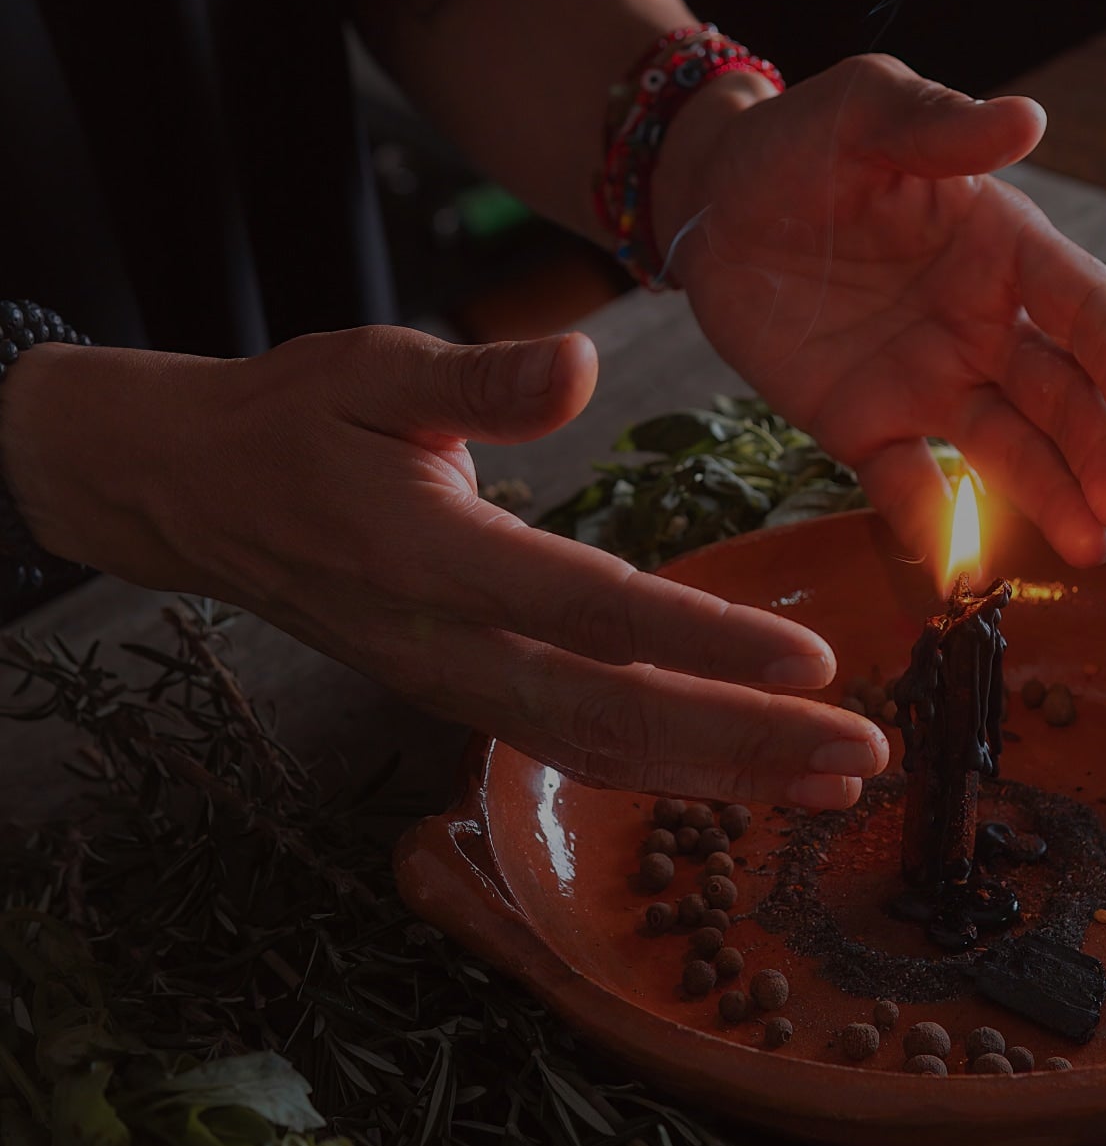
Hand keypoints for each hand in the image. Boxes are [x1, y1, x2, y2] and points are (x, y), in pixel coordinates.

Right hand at [0, 331, 888, 806]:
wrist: (202, 497)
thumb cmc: (297, 419)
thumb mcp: (377, 367)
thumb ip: (483, 380)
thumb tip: (582, 364)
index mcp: (431, 559)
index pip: (587, 611)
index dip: (701, 641)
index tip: (809, 658)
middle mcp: (447, 648)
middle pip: (612, 715)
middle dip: (746, 743)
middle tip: (863, 752)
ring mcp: (453, 690)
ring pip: (599, 754)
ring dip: (723, 774)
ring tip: (835, 780)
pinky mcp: (464, 700)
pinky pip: (575, 752)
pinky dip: (668, 772)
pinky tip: (746, 774)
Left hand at [656, 56, 1105, 565]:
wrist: (710, 200)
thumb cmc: (800, 143)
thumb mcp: (865, 111)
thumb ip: (938, 125)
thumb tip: (1028, 118)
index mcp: (1003, 247)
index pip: (1083, 307)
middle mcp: (983, 323)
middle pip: (1061, 394)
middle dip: (1099, 451)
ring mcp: (928, 381)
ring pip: (1005, 448)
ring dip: (1050, 498)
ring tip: (1087, 551)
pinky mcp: (865, 424)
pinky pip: (906, 484)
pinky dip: (933, 526)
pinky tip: (961, 568)